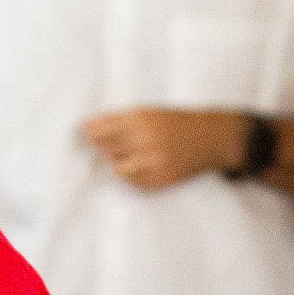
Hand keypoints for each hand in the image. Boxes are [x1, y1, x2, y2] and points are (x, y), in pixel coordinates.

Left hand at [81, 109, 247, 189]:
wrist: (209, 138)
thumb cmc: (173, 122)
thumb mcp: (147, 112)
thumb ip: (117, 120)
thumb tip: (85, 128)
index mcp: (139, 118)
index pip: (99, 130)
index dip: (89, 133)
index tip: (85, 133)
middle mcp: (144, 139)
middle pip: (105, 149)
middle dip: (105, 147)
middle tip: (118, 142)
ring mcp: (153, 161)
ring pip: (117, 167)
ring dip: (119, 161)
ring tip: (133, 153)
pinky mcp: (161, 178)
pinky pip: (133, 182)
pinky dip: (133, 175)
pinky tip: (143, 164)